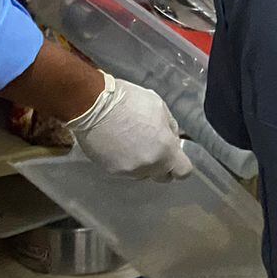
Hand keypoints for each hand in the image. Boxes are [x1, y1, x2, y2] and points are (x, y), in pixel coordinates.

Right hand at [65, 72, 193, 181]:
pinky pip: (125, 170)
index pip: (183, 172)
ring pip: (143, 174)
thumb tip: (172, 139)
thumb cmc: (129, 101)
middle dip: (162, 164)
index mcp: (165, 150)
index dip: (180, 164)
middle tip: (153, 146)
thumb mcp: (159, 106)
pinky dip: (125, 161)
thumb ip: (170, 128)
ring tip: (132, 142)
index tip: (174, 155)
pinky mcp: (111, 171)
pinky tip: (119, 144)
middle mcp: (149, 166)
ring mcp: (129, 171)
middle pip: (162, 176)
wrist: (93, 106)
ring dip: (143, 163)